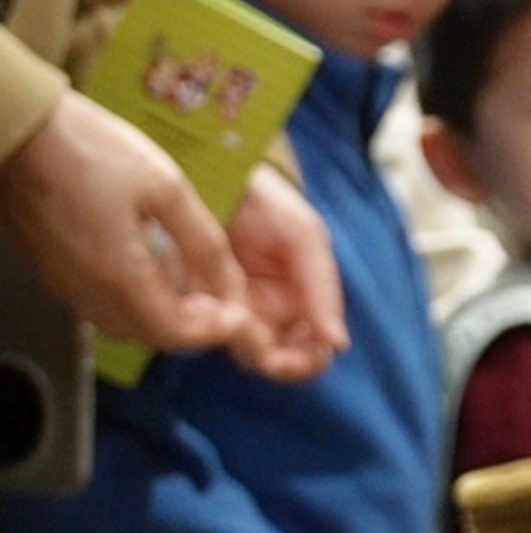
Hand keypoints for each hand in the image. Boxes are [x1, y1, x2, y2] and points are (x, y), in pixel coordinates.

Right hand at [0, 90, 249, 354]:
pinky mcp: (51, 268)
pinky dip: (132, 300)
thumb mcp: (167, 190)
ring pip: (122, 323)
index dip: (213, 330)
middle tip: (218, 296)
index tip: (238, 311)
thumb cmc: (92, 151)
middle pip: (149, 333)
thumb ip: (204, 243)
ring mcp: (64, 282)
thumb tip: (232, 286)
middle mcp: (86, 290)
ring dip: (161, 315)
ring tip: (190, 283)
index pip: (174, 334)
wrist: (20, 130)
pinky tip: (149, 268)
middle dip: (190, 325)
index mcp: (118, 276)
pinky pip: (98, 302)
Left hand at [220, 163, 347, 380]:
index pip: (311, 351)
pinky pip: (199, 330)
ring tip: (224, 311)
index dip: (303, 362)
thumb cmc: (263, 198)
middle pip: (273, 359)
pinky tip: (200, 303)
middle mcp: (266, 312)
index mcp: (300, 301)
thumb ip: (323, 287)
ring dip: (234, 339)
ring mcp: (228, 309)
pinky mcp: (190, 302)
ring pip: (236, 349)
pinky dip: (201, 325)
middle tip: (252, 337)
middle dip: (267, 355)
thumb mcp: (303, 234)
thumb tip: (338, 344)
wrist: (205, 170)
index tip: (286, 359)